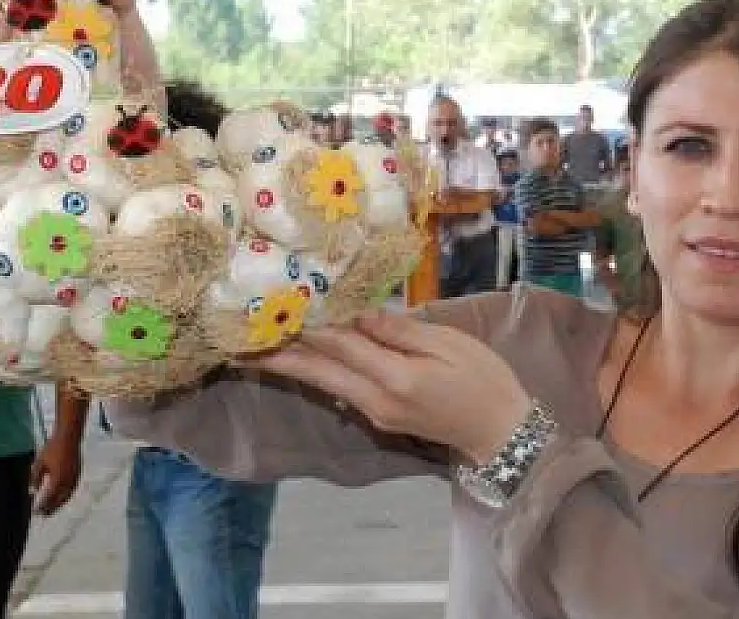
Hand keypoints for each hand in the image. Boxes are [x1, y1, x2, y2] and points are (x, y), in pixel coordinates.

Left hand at [29, 438, 82, 514]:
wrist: (69, 437)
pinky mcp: (77, 475)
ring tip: (51, 508)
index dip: (42, 506)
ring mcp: (74, 479)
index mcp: (57, 480)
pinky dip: (64, 497)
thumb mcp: (39, 463)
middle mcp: (67, 483)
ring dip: (58, 504)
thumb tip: (32, 491)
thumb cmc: (52, 448)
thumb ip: (35, 478)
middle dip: (50, 508)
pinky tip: (60, 497)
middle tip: (43, 513)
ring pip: (66, 497)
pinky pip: (71, 491)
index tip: (35, 511)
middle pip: (59, 501)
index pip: (48, 499)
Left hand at [246, 313, 531, 463]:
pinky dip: (317, 372)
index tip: (273, 305)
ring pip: (324, 384)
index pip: (342, 344)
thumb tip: (357, 312)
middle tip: (237, 340)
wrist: (502, 432)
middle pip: (319, 372)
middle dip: (278, 355)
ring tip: (255, 348)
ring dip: (291, 364)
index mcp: (396, 378)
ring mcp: (374, 414)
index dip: (307, 324)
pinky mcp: (377, 418)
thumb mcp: (448, 343)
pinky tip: (301, 358)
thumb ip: (400, 330)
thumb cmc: (484, 378)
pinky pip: (339, 390)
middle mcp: (375, 400)